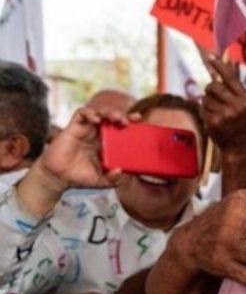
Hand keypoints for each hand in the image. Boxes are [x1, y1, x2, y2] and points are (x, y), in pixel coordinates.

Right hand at [18, 108, 135, 216]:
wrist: (57, 178)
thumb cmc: (80, 178)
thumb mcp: (101, 182)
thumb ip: (113, 179)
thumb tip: (120, 171)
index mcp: (108, 144)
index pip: (121, 129)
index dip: (131, 123)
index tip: (139, 120)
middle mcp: (98, 135)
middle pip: (112, 118)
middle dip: (122, 115)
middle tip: (128, 121)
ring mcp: (86, 130)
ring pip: (99, 112)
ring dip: (109, 112)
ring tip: (116, 118)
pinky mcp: (73, 128)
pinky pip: (82, 113)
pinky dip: (90, 113)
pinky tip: (96, 120)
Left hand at [201, 56, 245, 153]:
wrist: (240, 147)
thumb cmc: (242, 123)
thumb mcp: (244, 105)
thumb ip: (234, 87)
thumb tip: (226, 66)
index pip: (230, 78)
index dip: (219, 66)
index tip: (209, 57)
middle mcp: (237, 105)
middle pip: (213, 86)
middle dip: (210, 90)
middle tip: (213, 96)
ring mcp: (225, 114)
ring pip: (205, 98)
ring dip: (207, 103)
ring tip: (216, 112)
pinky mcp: (213, 122)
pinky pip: (201, 109)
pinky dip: (204, 112)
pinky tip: (213, 119)